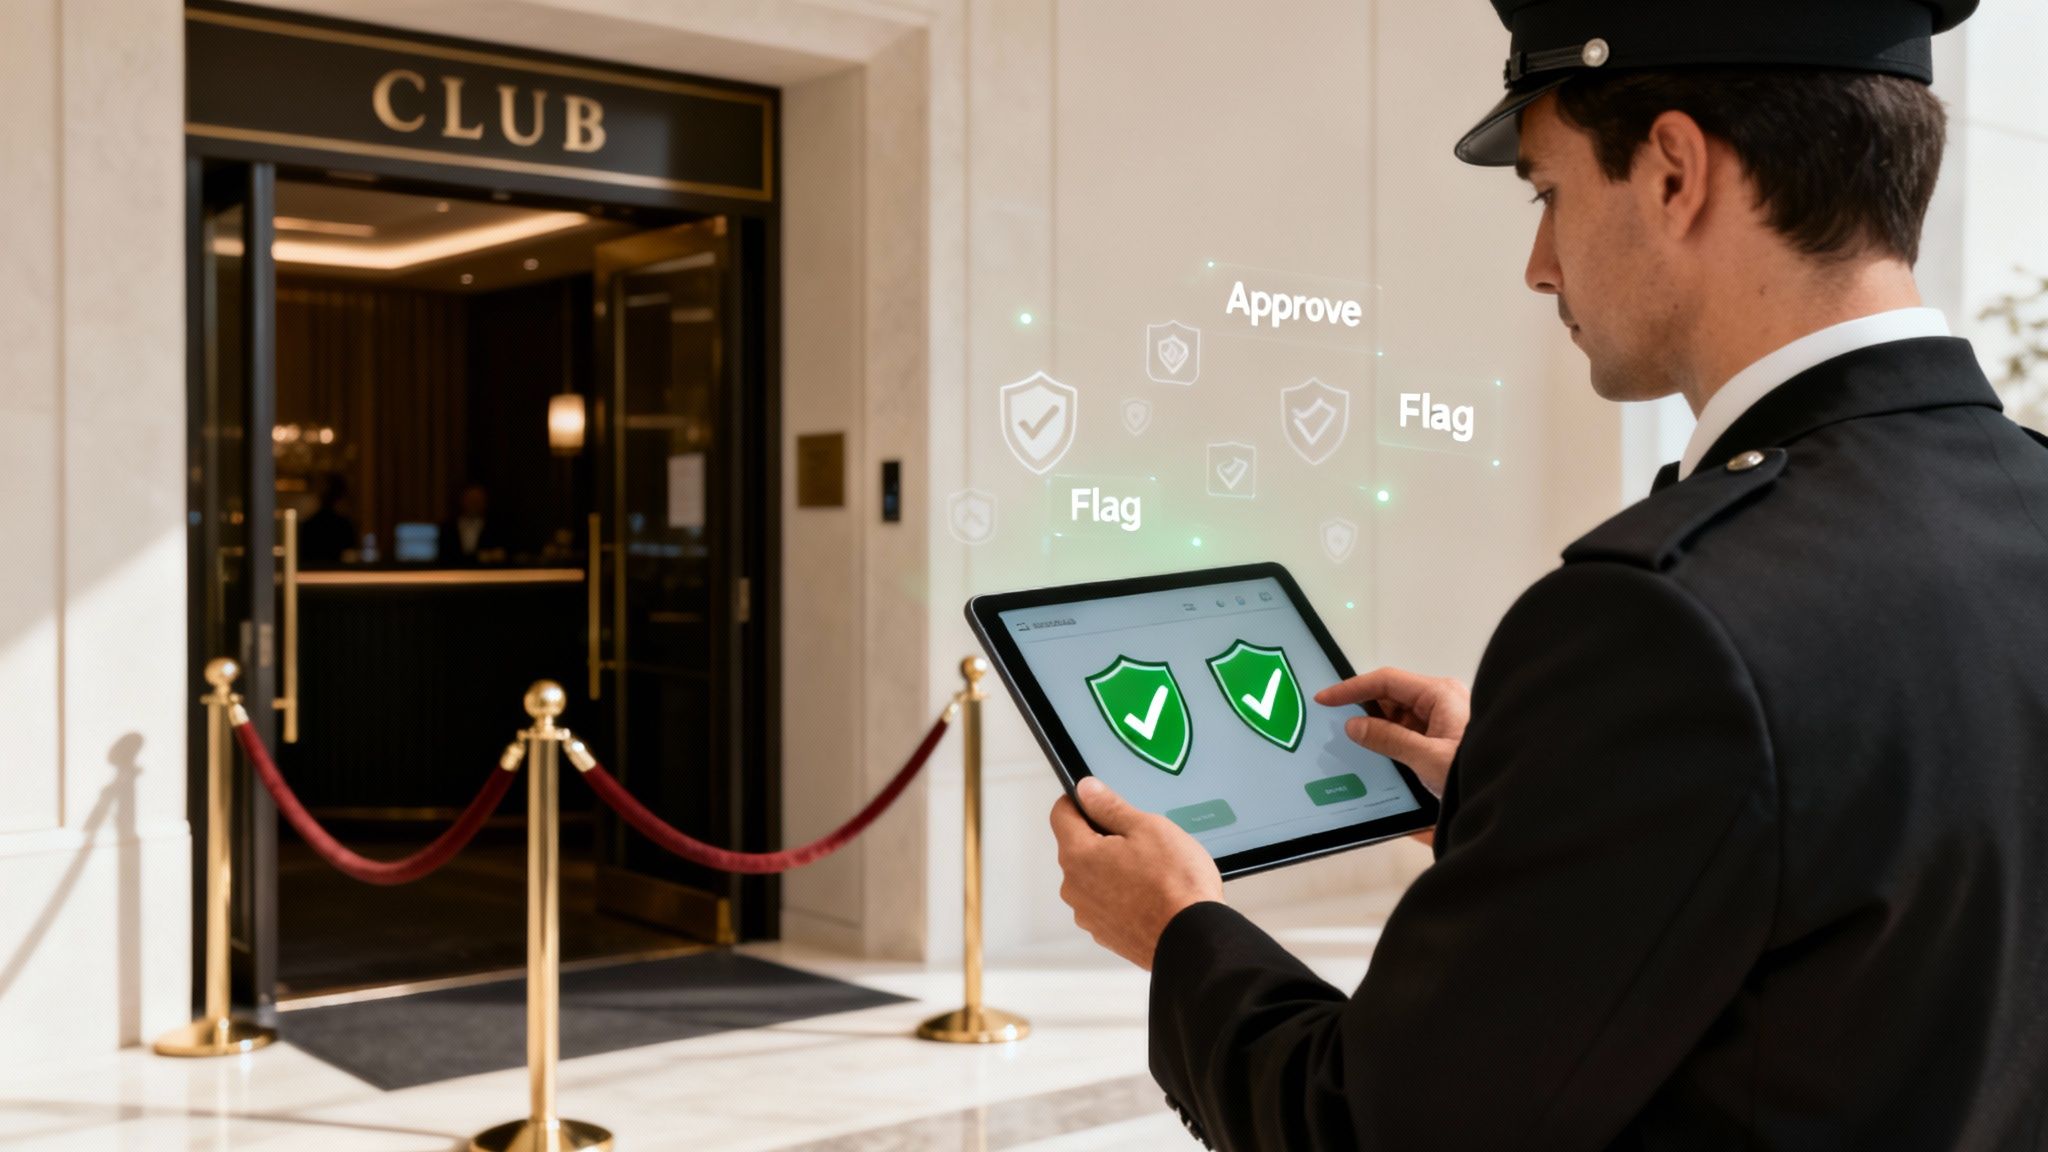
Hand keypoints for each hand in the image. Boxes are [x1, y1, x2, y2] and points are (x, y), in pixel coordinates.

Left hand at [1050, 777, 1222, 969]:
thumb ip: (1110, 806)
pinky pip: (1107, 902)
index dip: (1081, 801)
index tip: (1099, 800)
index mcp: (1079, 855)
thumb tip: (1087, 790)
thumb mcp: (1148, 828)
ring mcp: (1089, 914)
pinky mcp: (1106, 934)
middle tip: (1141, 839)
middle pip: (1079, 847)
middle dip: (1104, 838)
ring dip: (1115, 869)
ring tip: (1153, 871)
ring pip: (1094, 877)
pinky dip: (1123, 895)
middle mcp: (1075, 888)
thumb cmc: (1175, 886)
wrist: (1194, 939)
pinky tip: (1152, 894)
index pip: (1061, 813)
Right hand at [1315, 667, 1468, 798]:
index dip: (1352, 688)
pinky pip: (1406, 734)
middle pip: (1390, 698)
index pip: (1386, 681)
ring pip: (1396, 717)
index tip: (1326, 698)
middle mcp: (1441, 703)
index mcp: (1440, 695)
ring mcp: (1441, 722)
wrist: (1509, 800)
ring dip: (1376, 730)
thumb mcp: (1427, 758)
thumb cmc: (1479, 773)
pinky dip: (1389, 742)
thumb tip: (1355, 726)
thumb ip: (1388, 739)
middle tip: (1334, 724)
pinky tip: (1376, 757)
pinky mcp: (1440, 741)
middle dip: (1363, 710)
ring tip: (1353, 744)